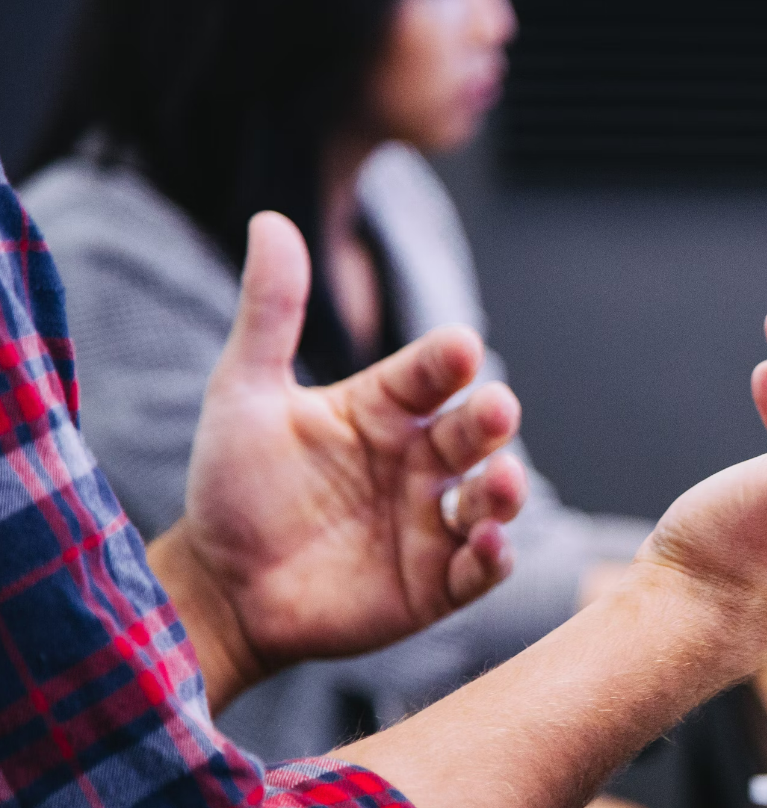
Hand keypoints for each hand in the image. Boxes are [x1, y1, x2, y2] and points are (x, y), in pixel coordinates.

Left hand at [149, 213, 528, 707]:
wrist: (219, 588)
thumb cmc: (233, 486)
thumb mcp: (243, 393)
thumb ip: (269, 312)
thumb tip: (271, 220)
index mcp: (385, 409)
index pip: (430, 373)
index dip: (446, 361)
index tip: (458, 347)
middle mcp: (419, 460)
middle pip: (473, 432)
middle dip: (490, 420)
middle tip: (495, 409)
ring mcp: (432, 522)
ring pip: (491, 498)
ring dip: (505, 489)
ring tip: (501, 482)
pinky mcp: (436, 584)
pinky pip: (479, 568)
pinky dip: (493, 557)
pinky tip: (487, 544)